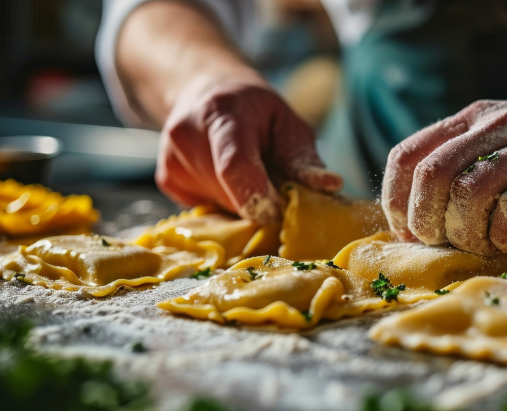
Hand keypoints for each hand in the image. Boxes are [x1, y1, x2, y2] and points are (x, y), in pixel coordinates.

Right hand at [156, 79, 342, 223]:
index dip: (260, 197)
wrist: (209, 95)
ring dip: (243, 203)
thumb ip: (303, 158)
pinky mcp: (166, 179)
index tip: (281, 215)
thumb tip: (331, 185)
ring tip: (251, 174)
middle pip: (229, 193)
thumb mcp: (288, 124)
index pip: (235, 165)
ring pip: (218, 205)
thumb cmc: (258, 113)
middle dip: (260, 201)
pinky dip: (225, 203)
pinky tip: (228, 179)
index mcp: (222, 113)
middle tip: (276, 187)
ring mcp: (171, 158)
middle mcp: (186, 134)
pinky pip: (205, 208)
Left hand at [382, 97, 506, 254]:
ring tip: (498, 246)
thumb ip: (473, 164)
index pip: (408, 157)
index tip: (414, 237)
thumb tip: (426, 220)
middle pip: (432, 178)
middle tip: (456, 248)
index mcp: (476, 119)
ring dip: (474, 236)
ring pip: (471, 195)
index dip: (398, 205)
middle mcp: (498, 124)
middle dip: (432, 226)